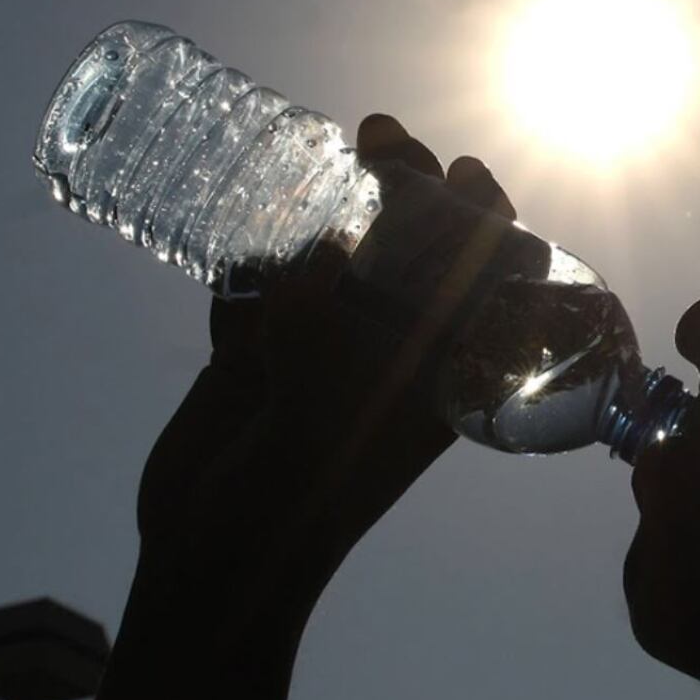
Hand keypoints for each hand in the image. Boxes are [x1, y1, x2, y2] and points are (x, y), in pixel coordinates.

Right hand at [135, 113, 517, 609]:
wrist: (209, 561)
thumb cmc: (294, 501)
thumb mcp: (329, 416)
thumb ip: (326, 332)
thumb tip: (324, 250)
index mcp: (438, 378)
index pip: (489, 288)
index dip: (491, 226)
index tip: (468, 172)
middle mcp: (388, 359)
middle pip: (416, 255)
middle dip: (408, 188)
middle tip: (383, 137)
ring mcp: (318, 354)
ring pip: (341, 259)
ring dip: (337, 206)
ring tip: (338, 152)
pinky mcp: (255, 357)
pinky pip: (263, 287)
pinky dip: (258, 260)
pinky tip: (249, 253)